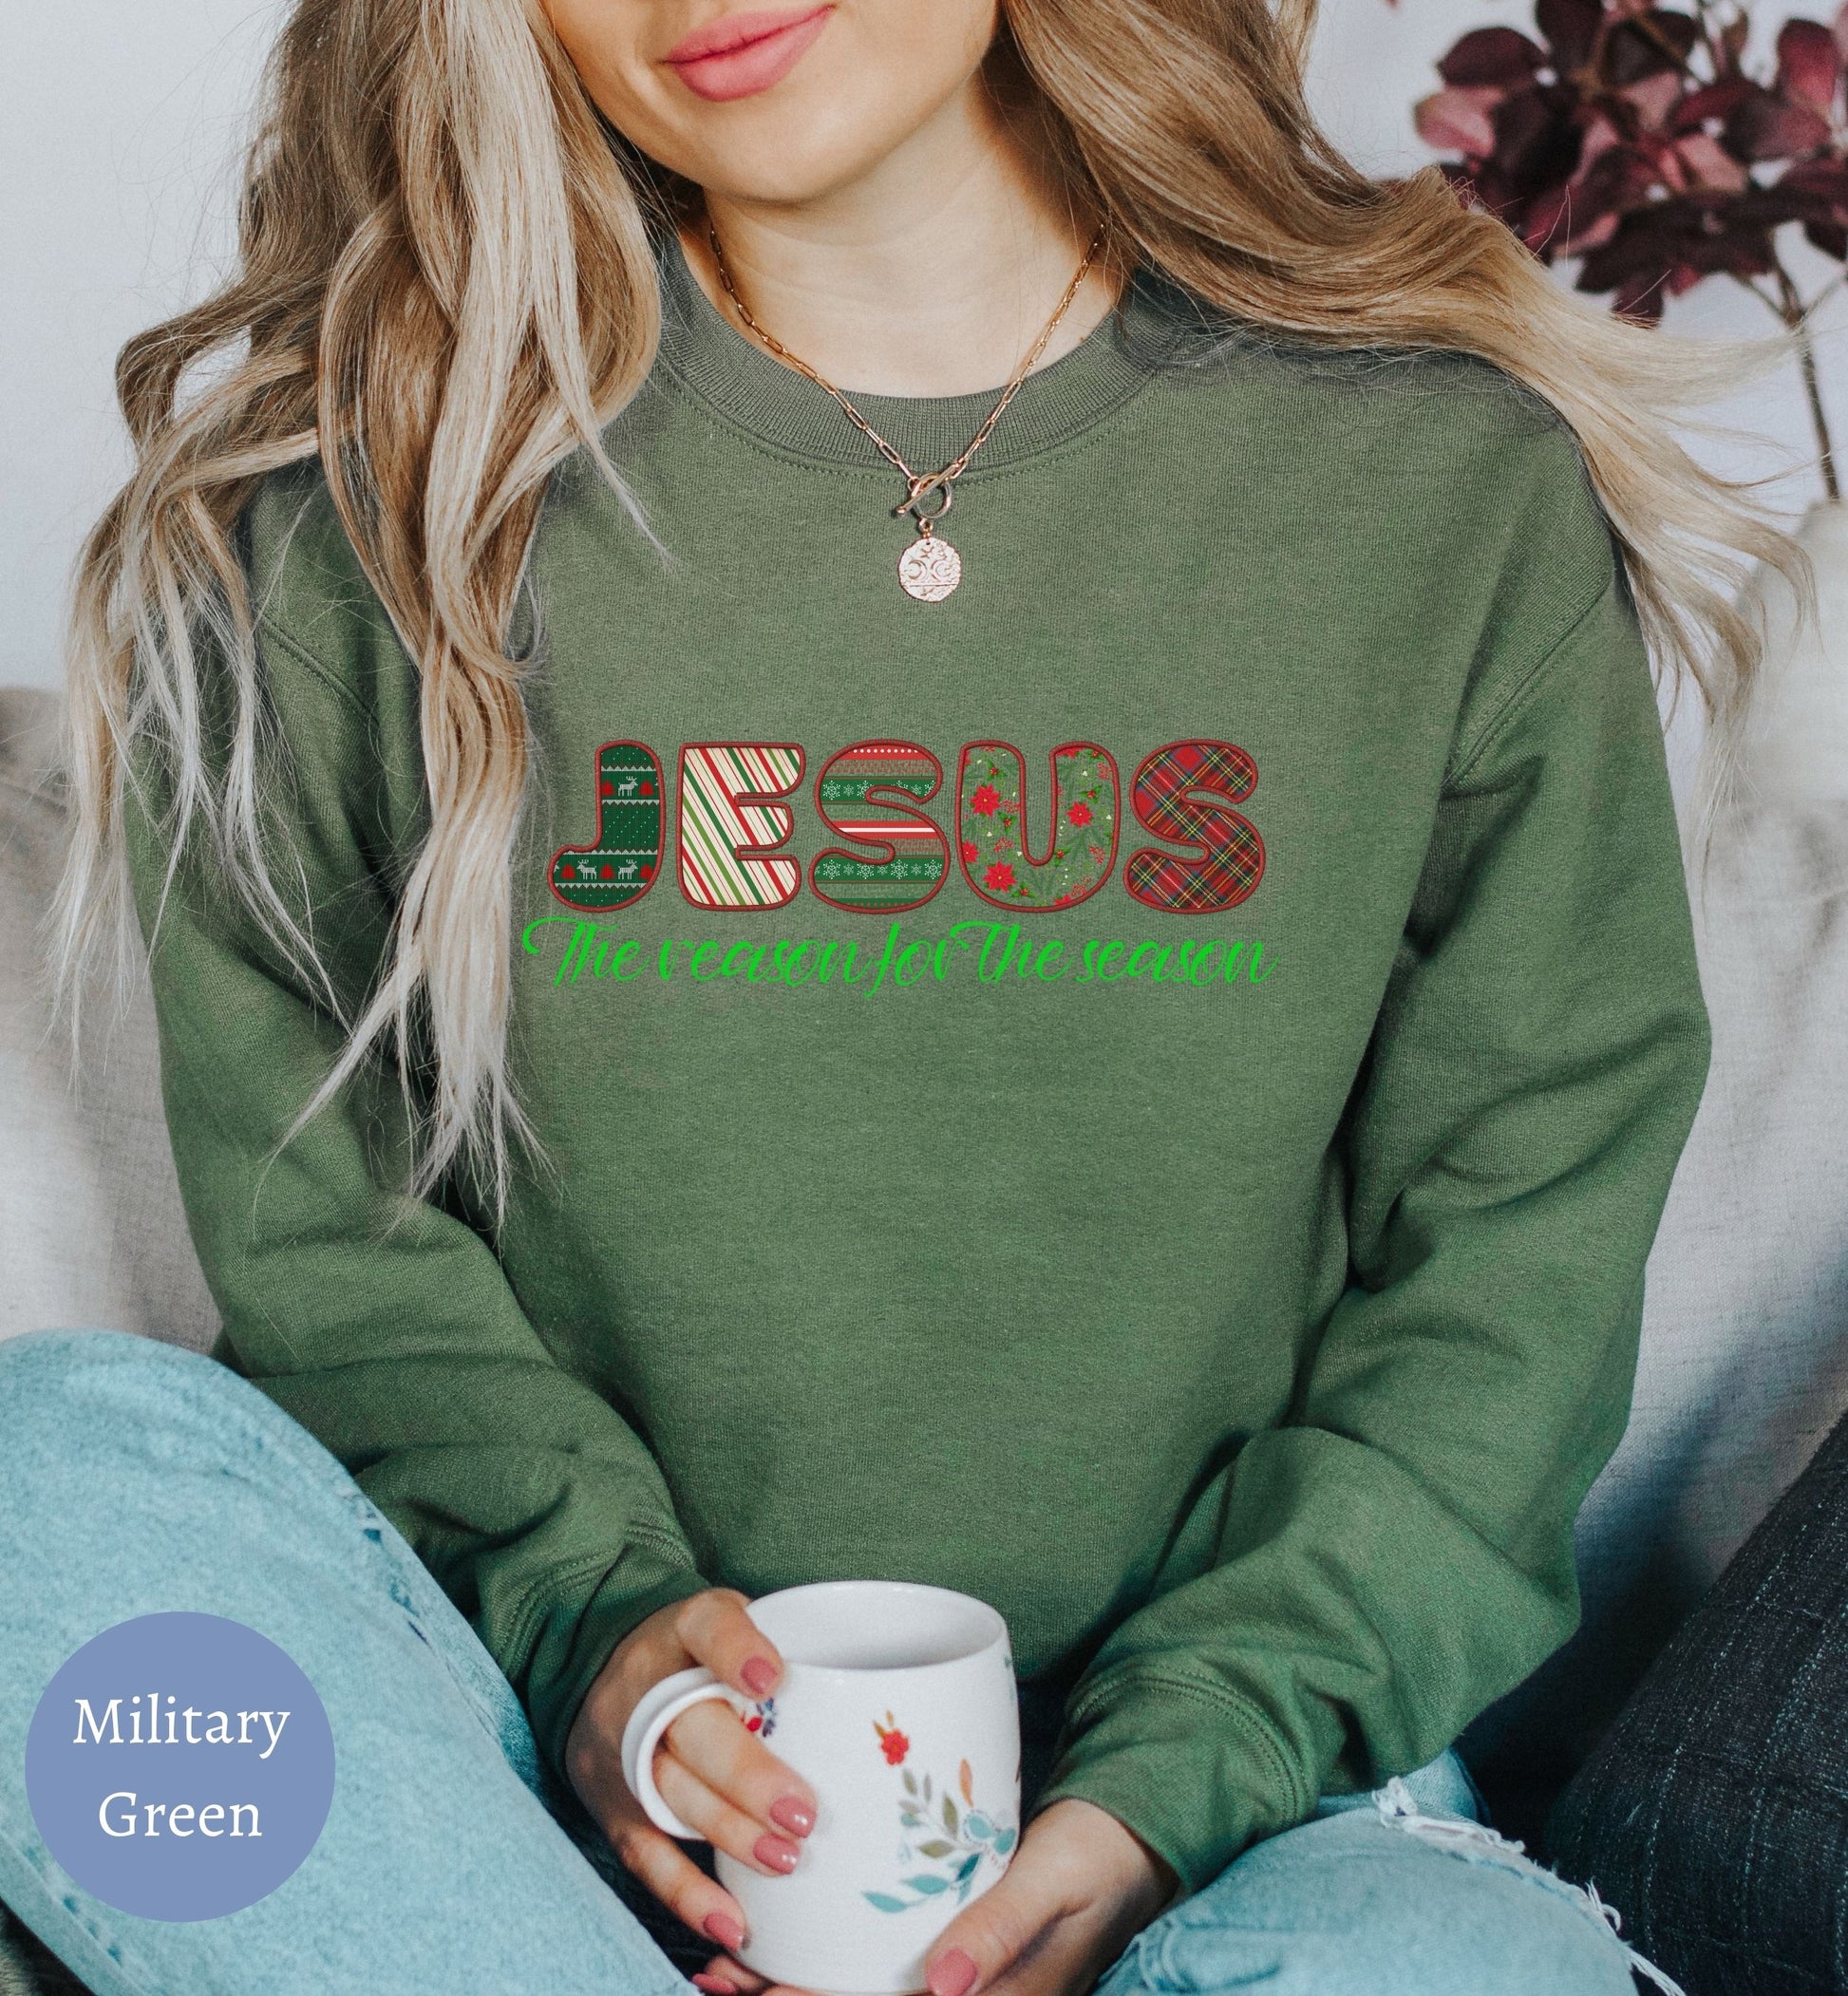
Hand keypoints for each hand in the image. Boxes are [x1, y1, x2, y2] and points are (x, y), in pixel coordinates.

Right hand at [566, 1586, 819, 1959]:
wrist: (604, 1673)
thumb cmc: (700, 1654)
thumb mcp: (738, 1624)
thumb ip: (794, 1647)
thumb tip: (893, 1701)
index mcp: (684, 1627)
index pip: (707, 1625)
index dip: (735, 1650)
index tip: (772, 1678)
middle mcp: (647, 1685)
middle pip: (691, 1727)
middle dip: (746, 1775)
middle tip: (804, 1812)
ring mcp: (625, 1749)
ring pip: (672, 1794)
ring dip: (730, 1833)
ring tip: (785, 1859)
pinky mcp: (618, 1806)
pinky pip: (648, 1855)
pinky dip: (689, 1894)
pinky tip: (733, 1919)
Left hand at [689, 1797, 1179, 1995]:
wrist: (1138, 1839)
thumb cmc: (1100, 1854)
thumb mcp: (1056, 1881)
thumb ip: (1002, 1928)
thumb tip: (940, 1987)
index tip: (762, 1995)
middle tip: (720, 1975)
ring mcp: (961, 1977)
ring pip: (866, 1993)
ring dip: (799, 1985)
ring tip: (727, 1967)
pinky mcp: (955, 1944)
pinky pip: (882, 1965)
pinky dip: (830, 1959)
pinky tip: (787, 1938)